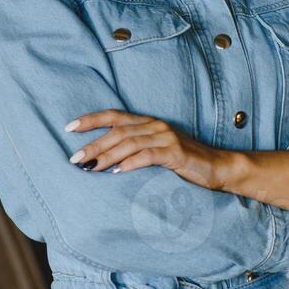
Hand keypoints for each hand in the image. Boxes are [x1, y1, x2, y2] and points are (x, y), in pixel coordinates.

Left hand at [66, 110, 230, 190]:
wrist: (219, 168)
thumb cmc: (185, 163)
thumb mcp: (157, 153)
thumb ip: (135, 151)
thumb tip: (103, 162)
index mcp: (149, 123)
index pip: (114, 116)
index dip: (91, 120)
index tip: (69, 127)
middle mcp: (156, 126)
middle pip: (117, 131)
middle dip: (93, 144)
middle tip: (75, 159)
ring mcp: (167, 138)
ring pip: (129, 142)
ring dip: (106, 155)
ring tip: (90, 167)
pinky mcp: (176, 153)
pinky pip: (148, 156)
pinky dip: (130, 163)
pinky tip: (117, 172)